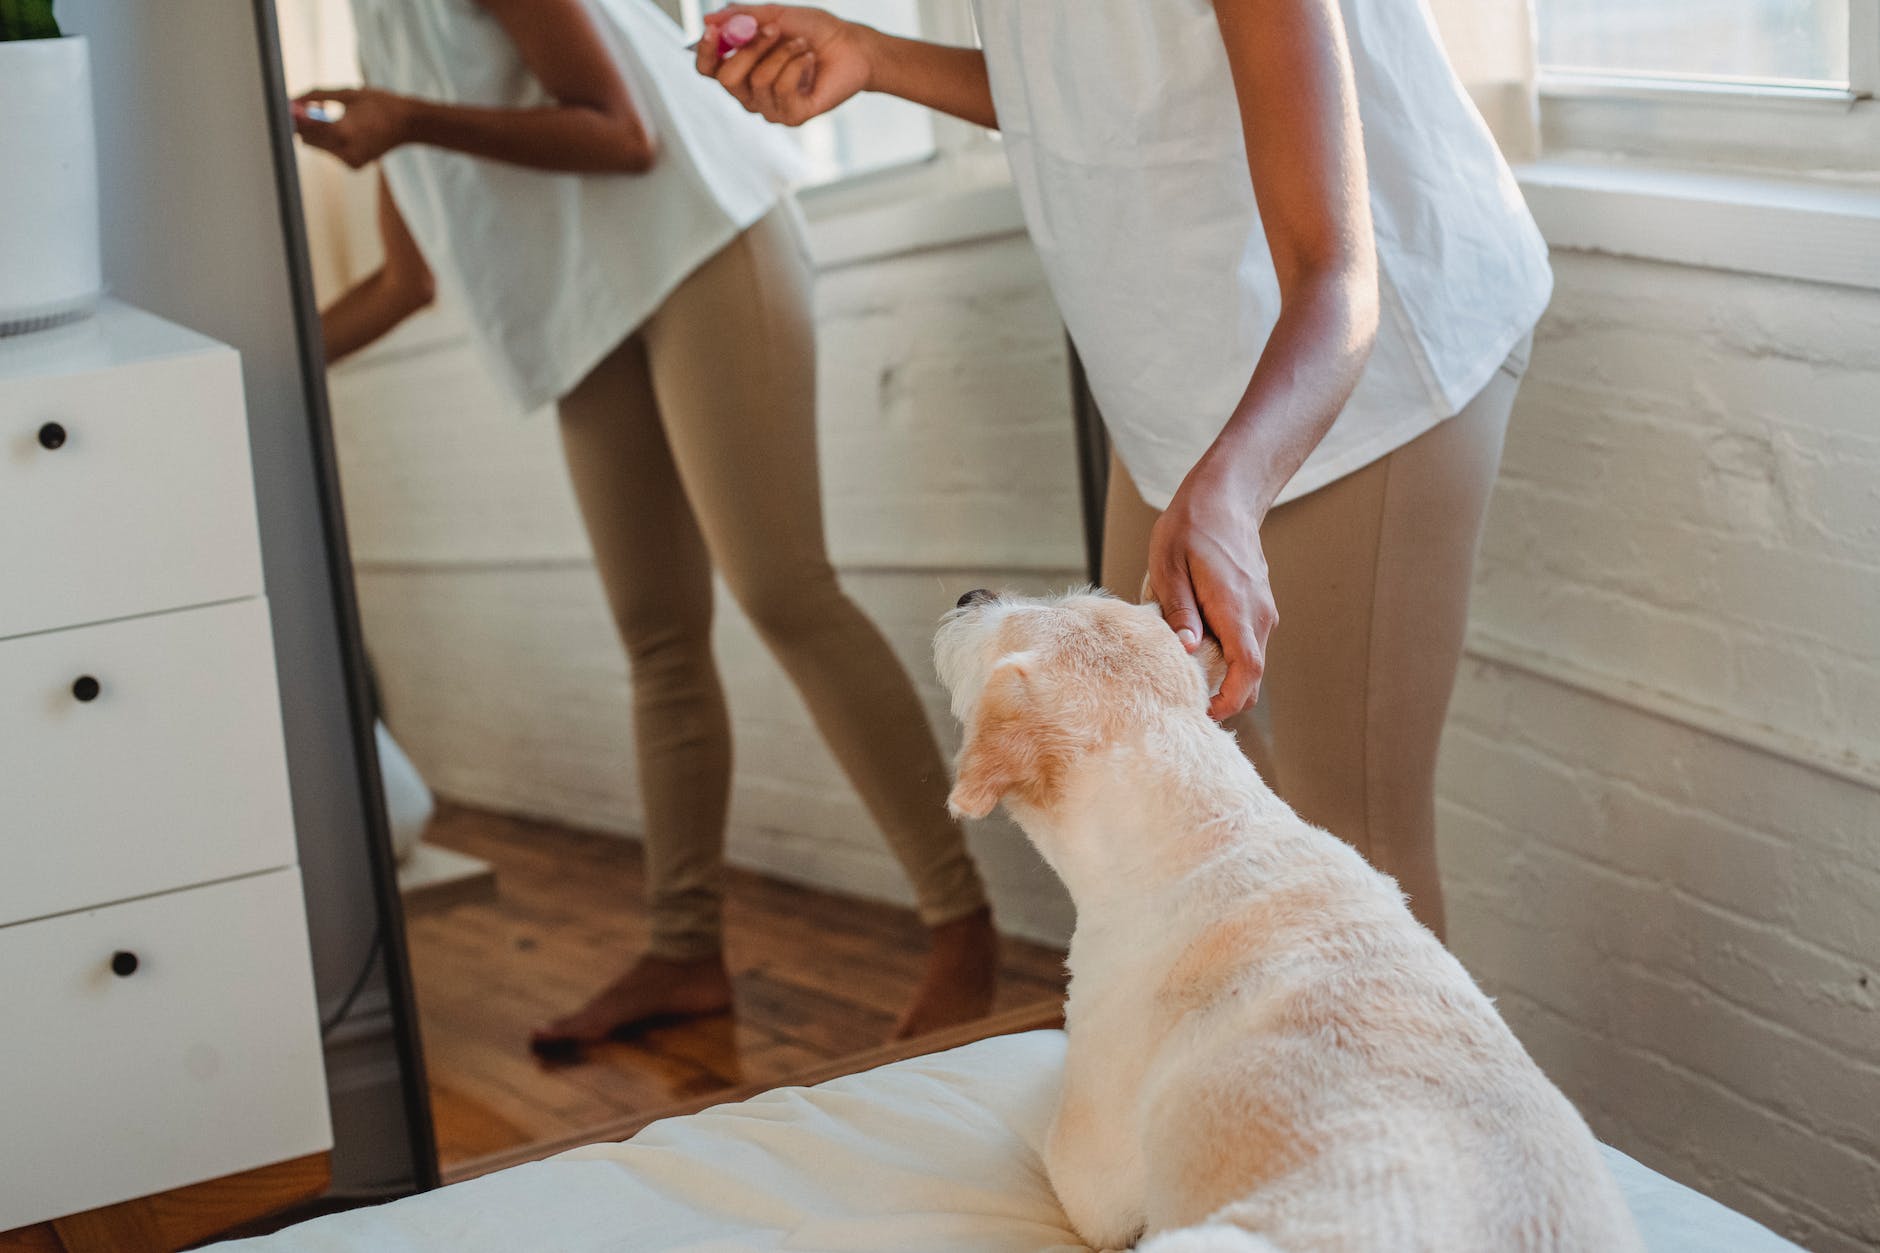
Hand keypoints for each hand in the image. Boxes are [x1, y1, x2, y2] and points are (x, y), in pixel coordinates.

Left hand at [293, 88, 413, 167]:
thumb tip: (292, 100)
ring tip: (338, 118)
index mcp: (342, 130)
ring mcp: (349, 160)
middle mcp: (344, 150)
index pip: (304, 126)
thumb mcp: (347, 93)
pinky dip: (332, 141)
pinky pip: (331, 152)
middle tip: (310, 107)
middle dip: (304, 124)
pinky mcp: (354, 166)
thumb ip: (316, 97)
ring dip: (319, 132)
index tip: (286, 107)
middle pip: (306, 139)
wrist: (408, 124)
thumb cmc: (379, 104)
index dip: (292, 116)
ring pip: (317, 146)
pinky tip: (351, 132)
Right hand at [695, 5, 872, 126]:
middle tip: (774, 29)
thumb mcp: (774, 15)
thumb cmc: (812, 31)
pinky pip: (782, 89)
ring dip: (782, 52)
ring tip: (802, 44)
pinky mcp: (793, 116)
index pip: (707, 70)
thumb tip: (708, 18)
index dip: (705, 51)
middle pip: (727, 78)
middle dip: (750, 48)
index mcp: (740, 69)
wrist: (851, 45)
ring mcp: (770, 108)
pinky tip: (810, 59)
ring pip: (758, 80)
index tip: (713, 30)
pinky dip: (798, 65)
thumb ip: (741, 16)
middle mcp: (749, 93)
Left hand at [1146, 459, 1276, 719]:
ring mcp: (1262, 611)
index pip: (1246, 671)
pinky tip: (1196, 648)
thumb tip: (1185, 651)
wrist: (1226, 497)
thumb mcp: (1169, 567)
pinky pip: (1247, 644)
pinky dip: (1227, 657)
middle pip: (1252, 676)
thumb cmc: (1191, 528)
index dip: (1229, 700)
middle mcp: (1258, 615)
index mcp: (1236, 608)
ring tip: (1184, 673)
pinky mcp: (1258, 607)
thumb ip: (1178, 611)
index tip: (1204, 712)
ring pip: (1250, 662)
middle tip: (1186, 701)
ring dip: (1224, 676)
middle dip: (1225, 697)